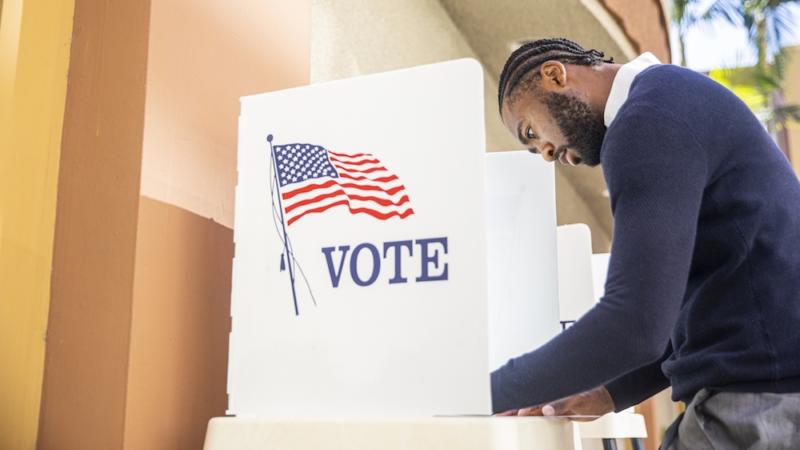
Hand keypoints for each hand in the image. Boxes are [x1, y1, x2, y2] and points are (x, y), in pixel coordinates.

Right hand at [496, 386, 614, 420]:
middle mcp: (548, 399)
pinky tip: (522, 418)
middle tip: (496, 414)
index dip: (513, 403)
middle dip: (509, 408)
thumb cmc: (592, 396)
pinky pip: (539, 414)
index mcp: (549, 394)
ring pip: (529, 409)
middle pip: (524, 404)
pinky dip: (529, 416)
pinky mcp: (556, 411)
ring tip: (503, 417)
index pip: (527, 399)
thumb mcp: (577, 401)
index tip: (501, 408)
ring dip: (517, 413)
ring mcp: (551, 405)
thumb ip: (561, 404)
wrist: (603, 400)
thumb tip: (546, 408)